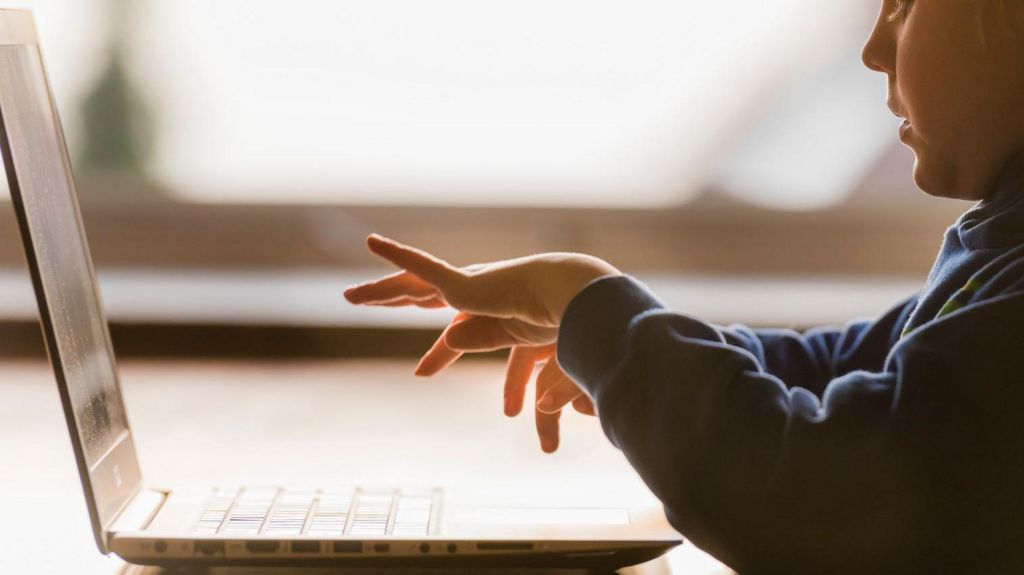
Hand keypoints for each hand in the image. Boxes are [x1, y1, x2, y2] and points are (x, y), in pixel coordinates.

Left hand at [343, 234, 616, 450]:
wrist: (579, 301)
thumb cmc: (567, 327)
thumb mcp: (528, 354)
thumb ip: (504, 364)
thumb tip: (486, 384)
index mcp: (496, 312)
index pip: (457, 334)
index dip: (439, 353)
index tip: (421, 373)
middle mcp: (478, 294)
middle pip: (424, 296)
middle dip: (395, 300)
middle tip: (362, 302)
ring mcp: (470, 287)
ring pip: (413, 285)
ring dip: (383, 290)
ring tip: (353, 296)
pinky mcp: (465, 285)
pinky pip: (422, 268)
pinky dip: (399, 255)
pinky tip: (374, 243)